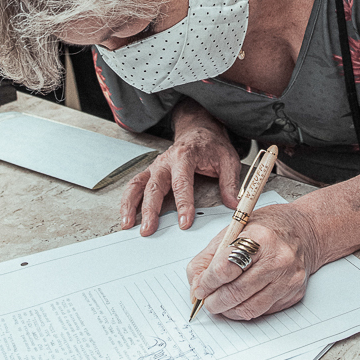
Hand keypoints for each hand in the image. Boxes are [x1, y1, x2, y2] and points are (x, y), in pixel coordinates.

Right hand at [120, 100, 240, 235]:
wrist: (199, 130)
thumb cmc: (212, 146)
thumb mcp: (228, 160)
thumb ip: (230, 183)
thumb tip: (234, 205)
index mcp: (186, 156)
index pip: (182, 182)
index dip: (183, 204)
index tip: (184, 223)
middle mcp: (166, 160)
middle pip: (155, 186)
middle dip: (150, 209)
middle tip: (149, 229)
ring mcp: (156, 166)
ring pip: (139, 185)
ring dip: (131, 205)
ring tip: (128, 225)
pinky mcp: (151, 172)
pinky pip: (135, 185)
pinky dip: (127, 200)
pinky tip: (126, 216)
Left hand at [187, 204, 319, 320]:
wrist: (305, 231)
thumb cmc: (268, 228)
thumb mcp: (235, 230)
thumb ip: (210, 256)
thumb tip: (195, 285)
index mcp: (260, 237)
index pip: (225, 267)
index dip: (207, 282)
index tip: (199, 288)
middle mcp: (278, 258)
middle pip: (235, 292)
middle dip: (214, 301)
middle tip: (206, 301)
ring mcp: (288, 278)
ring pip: (248, 308)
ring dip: (227, 310)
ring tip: (220, 303)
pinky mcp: (293, 294)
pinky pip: (262, 312)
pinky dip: (244, 311)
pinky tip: (239, 302)